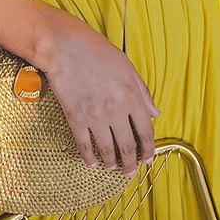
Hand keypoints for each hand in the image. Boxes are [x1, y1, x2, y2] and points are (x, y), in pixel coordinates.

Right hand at [43, 17, 159, 175]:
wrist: (65, 47)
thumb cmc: (97, 51)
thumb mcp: (127, 67)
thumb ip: (143, 92)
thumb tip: (155, 113)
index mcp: (131, 95)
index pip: (146, 130)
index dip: (149, 148)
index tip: (148, 157)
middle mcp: (115, 109)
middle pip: (128, 145)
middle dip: (131, 163)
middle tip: (131, 171)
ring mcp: (94, 116)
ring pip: (107, 150)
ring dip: (112, 163)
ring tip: (113, 167)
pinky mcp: (75, 119)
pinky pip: (85, 146)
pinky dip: (89, 158)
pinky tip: (92, 163)